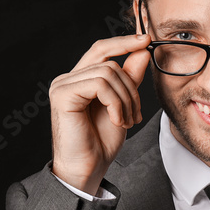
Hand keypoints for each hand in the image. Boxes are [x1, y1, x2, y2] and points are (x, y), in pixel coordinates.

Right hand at [49, 34, 150, 194]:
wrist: (88, 169)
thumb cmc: (101, 142)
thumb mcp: (123, 105)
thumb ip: (130, 78)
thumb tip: (142, 51)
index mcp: (79, 79)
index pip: (101, 50)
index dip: (123, 42)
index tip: (146, 40)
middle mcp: (67, 79)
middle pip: (109, 61)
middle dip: (131, 87)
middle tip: (136, 114)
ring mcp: (62, 86)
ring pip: (108, 73)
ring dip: (126, 99)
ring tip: (126, 121)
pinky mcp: (62, 95)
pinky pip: (100, 84)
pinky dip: (116, 103)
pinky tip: (116, 121)